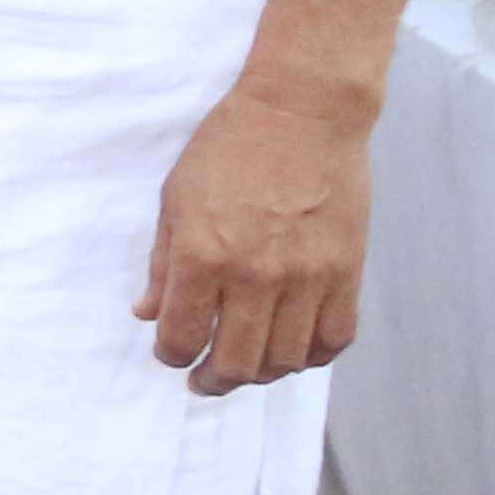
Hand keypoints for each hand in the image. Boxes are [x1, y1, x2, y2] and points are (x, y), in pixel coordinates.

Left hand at [133, 63, 375, 394]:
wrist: (301, 114)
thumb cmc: (228, 148)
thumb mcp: (175, 199)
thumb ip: (162, 263)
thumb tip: (148, 312)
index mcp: (203, 256)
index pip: (182, 337)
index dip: (171, 355)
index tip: (171, 353)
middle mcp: (255, 276)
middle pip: (236, 363)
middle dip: (212, 380)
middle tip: (204, 379)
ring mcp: (306, 278)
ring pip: (285, 360)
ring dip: (261, 374)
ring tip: (246, 366)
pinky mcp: (346, 273)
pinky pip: (333, 339)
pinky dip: (311, 356)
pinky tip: (293, 350)